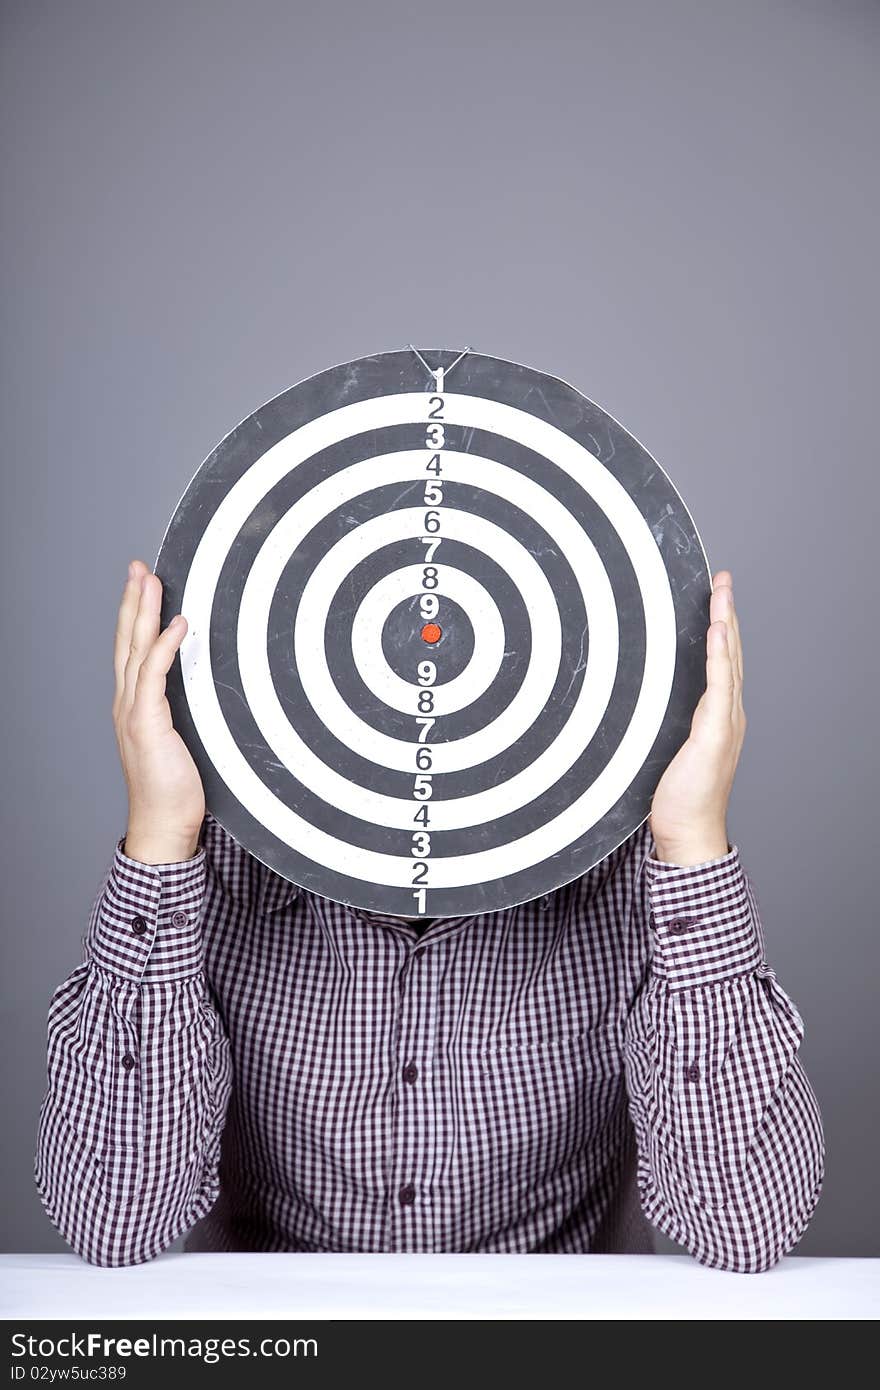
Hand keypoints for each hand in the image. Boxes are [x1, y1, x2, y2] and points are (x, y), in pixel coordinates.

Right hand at [113, 559, 204, 863]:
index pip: (133, 649)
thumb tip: (214, 689)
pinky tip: (176, 623)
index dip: (136, 615)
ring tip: (149, 580)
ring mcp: (134, 713)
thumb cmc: (177, 789)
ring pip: (135, 650)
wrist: (164, 825)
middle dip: (132, 601)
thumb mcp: (187, 741)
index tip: (143, 584)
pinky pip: (153, 676)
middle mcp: (128, 703)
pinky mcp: (146, 724)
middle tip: (137, 567)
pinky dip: (164, 647)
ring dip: (142, 612)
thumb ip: (192, 712)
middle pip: (127, 641)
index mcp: (136, 705)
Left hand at [649, 569, 744, 865]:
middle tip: (724, 578)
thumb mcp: (658, 746)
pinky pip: (719, 688)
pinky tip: (718, 632)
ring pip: (728, 663)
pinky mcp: (715, 736)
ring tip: (723, 592)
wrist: (687, 832)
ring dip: (726, 624)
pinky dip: (720, 658)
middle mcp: (726, 714)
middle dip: (727, 613)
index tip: (716, 594)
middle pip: (729, 653)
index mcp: (716, 715)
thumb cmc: (673, 796)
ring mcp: (724, 723)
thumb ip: (653, 720)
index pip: (719, 661)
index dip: (720, 626)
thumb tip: (623, 697)